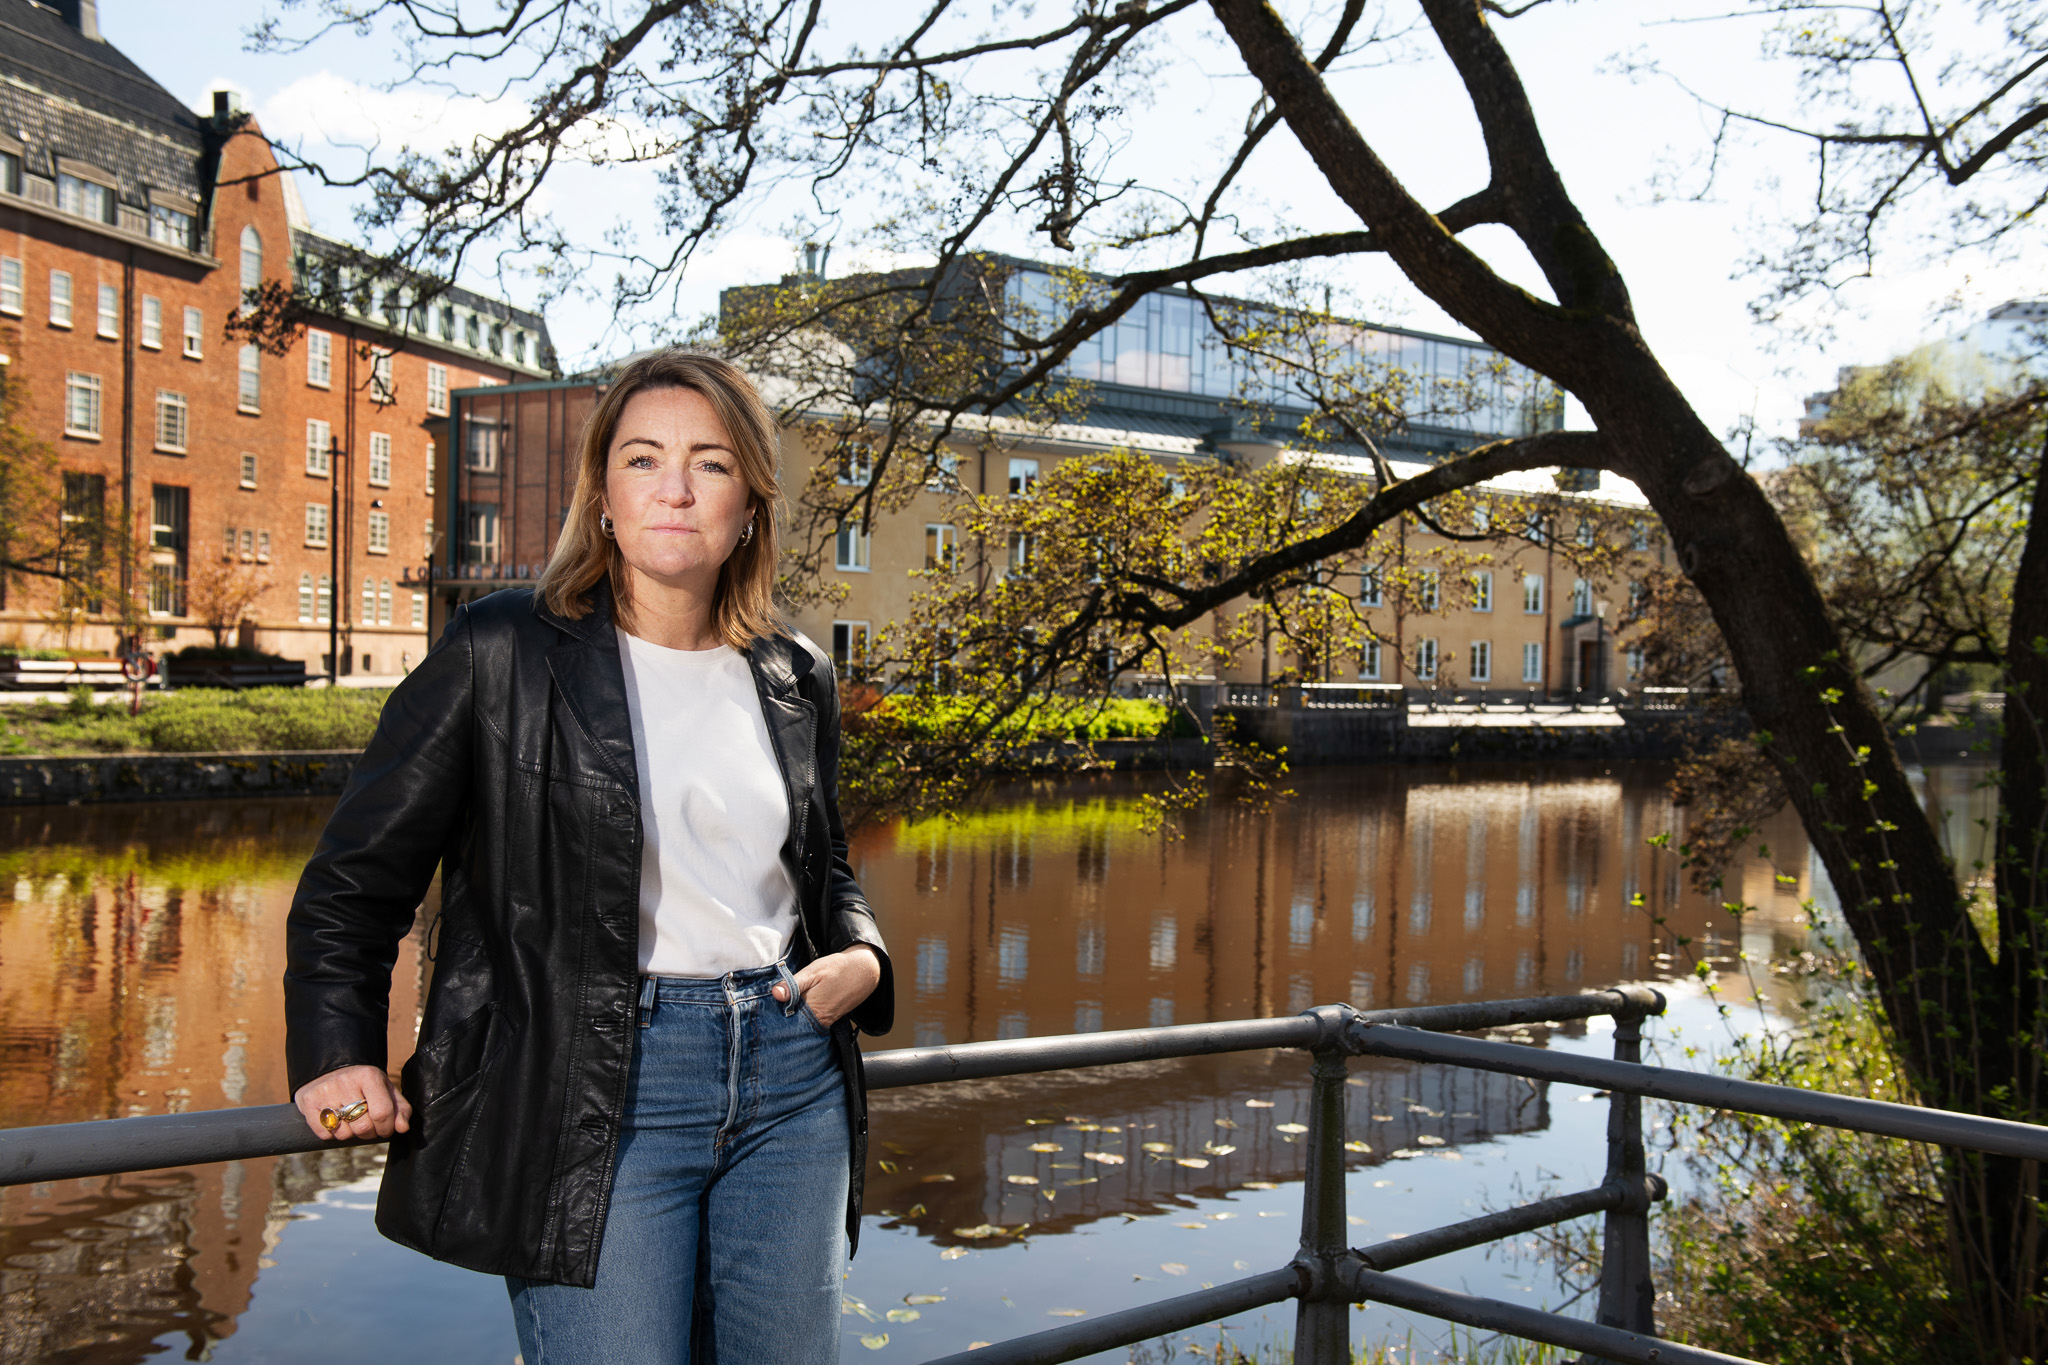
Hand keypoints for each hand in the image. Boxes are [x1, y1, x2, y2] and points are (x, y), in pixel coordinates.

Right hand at [293, 1064, 411, 1141]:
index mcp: (368, 1076)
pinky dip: (332, 1134)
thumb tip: (403, 1128)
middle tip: (369, 1126)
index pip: (382, 1113)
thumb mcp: (384, 1088)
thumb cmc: (362, 1083)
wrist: (329, 1069)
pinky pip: (325, 1134)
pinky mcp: (308, 1102)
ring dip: (351, 1134)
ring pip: (344, 1134)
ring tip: (351, 1121)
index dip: (387, 1128)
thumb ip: (399, 1108)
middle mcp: (345, 1082)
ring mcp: (325, 1092)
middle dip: (370, 1133)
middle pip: (363, 1127)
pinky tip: (336, 1121)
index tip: (386, 1129)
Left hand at [772, 945, 880, 1027]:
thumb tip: (775, 994)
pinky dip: (803, 1017)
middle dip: (781, 1018)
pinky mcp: (830, 1020)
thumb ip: (793, 984)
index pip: (784, 1018)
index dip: (773, 1014)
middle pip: (792, 1025)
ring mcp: (825, 1022)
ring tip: (785, 1005)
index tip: (764, 1008)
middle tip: (771, 1007)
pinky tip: (798, 1007)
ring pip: (802, 1024)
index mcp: (811, 1008)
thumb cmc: (837, 968)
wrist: (864, 971)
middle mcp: (818, 1020)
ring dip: (792, 1017)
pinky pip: (812, 1023)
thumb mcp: (813, 971)